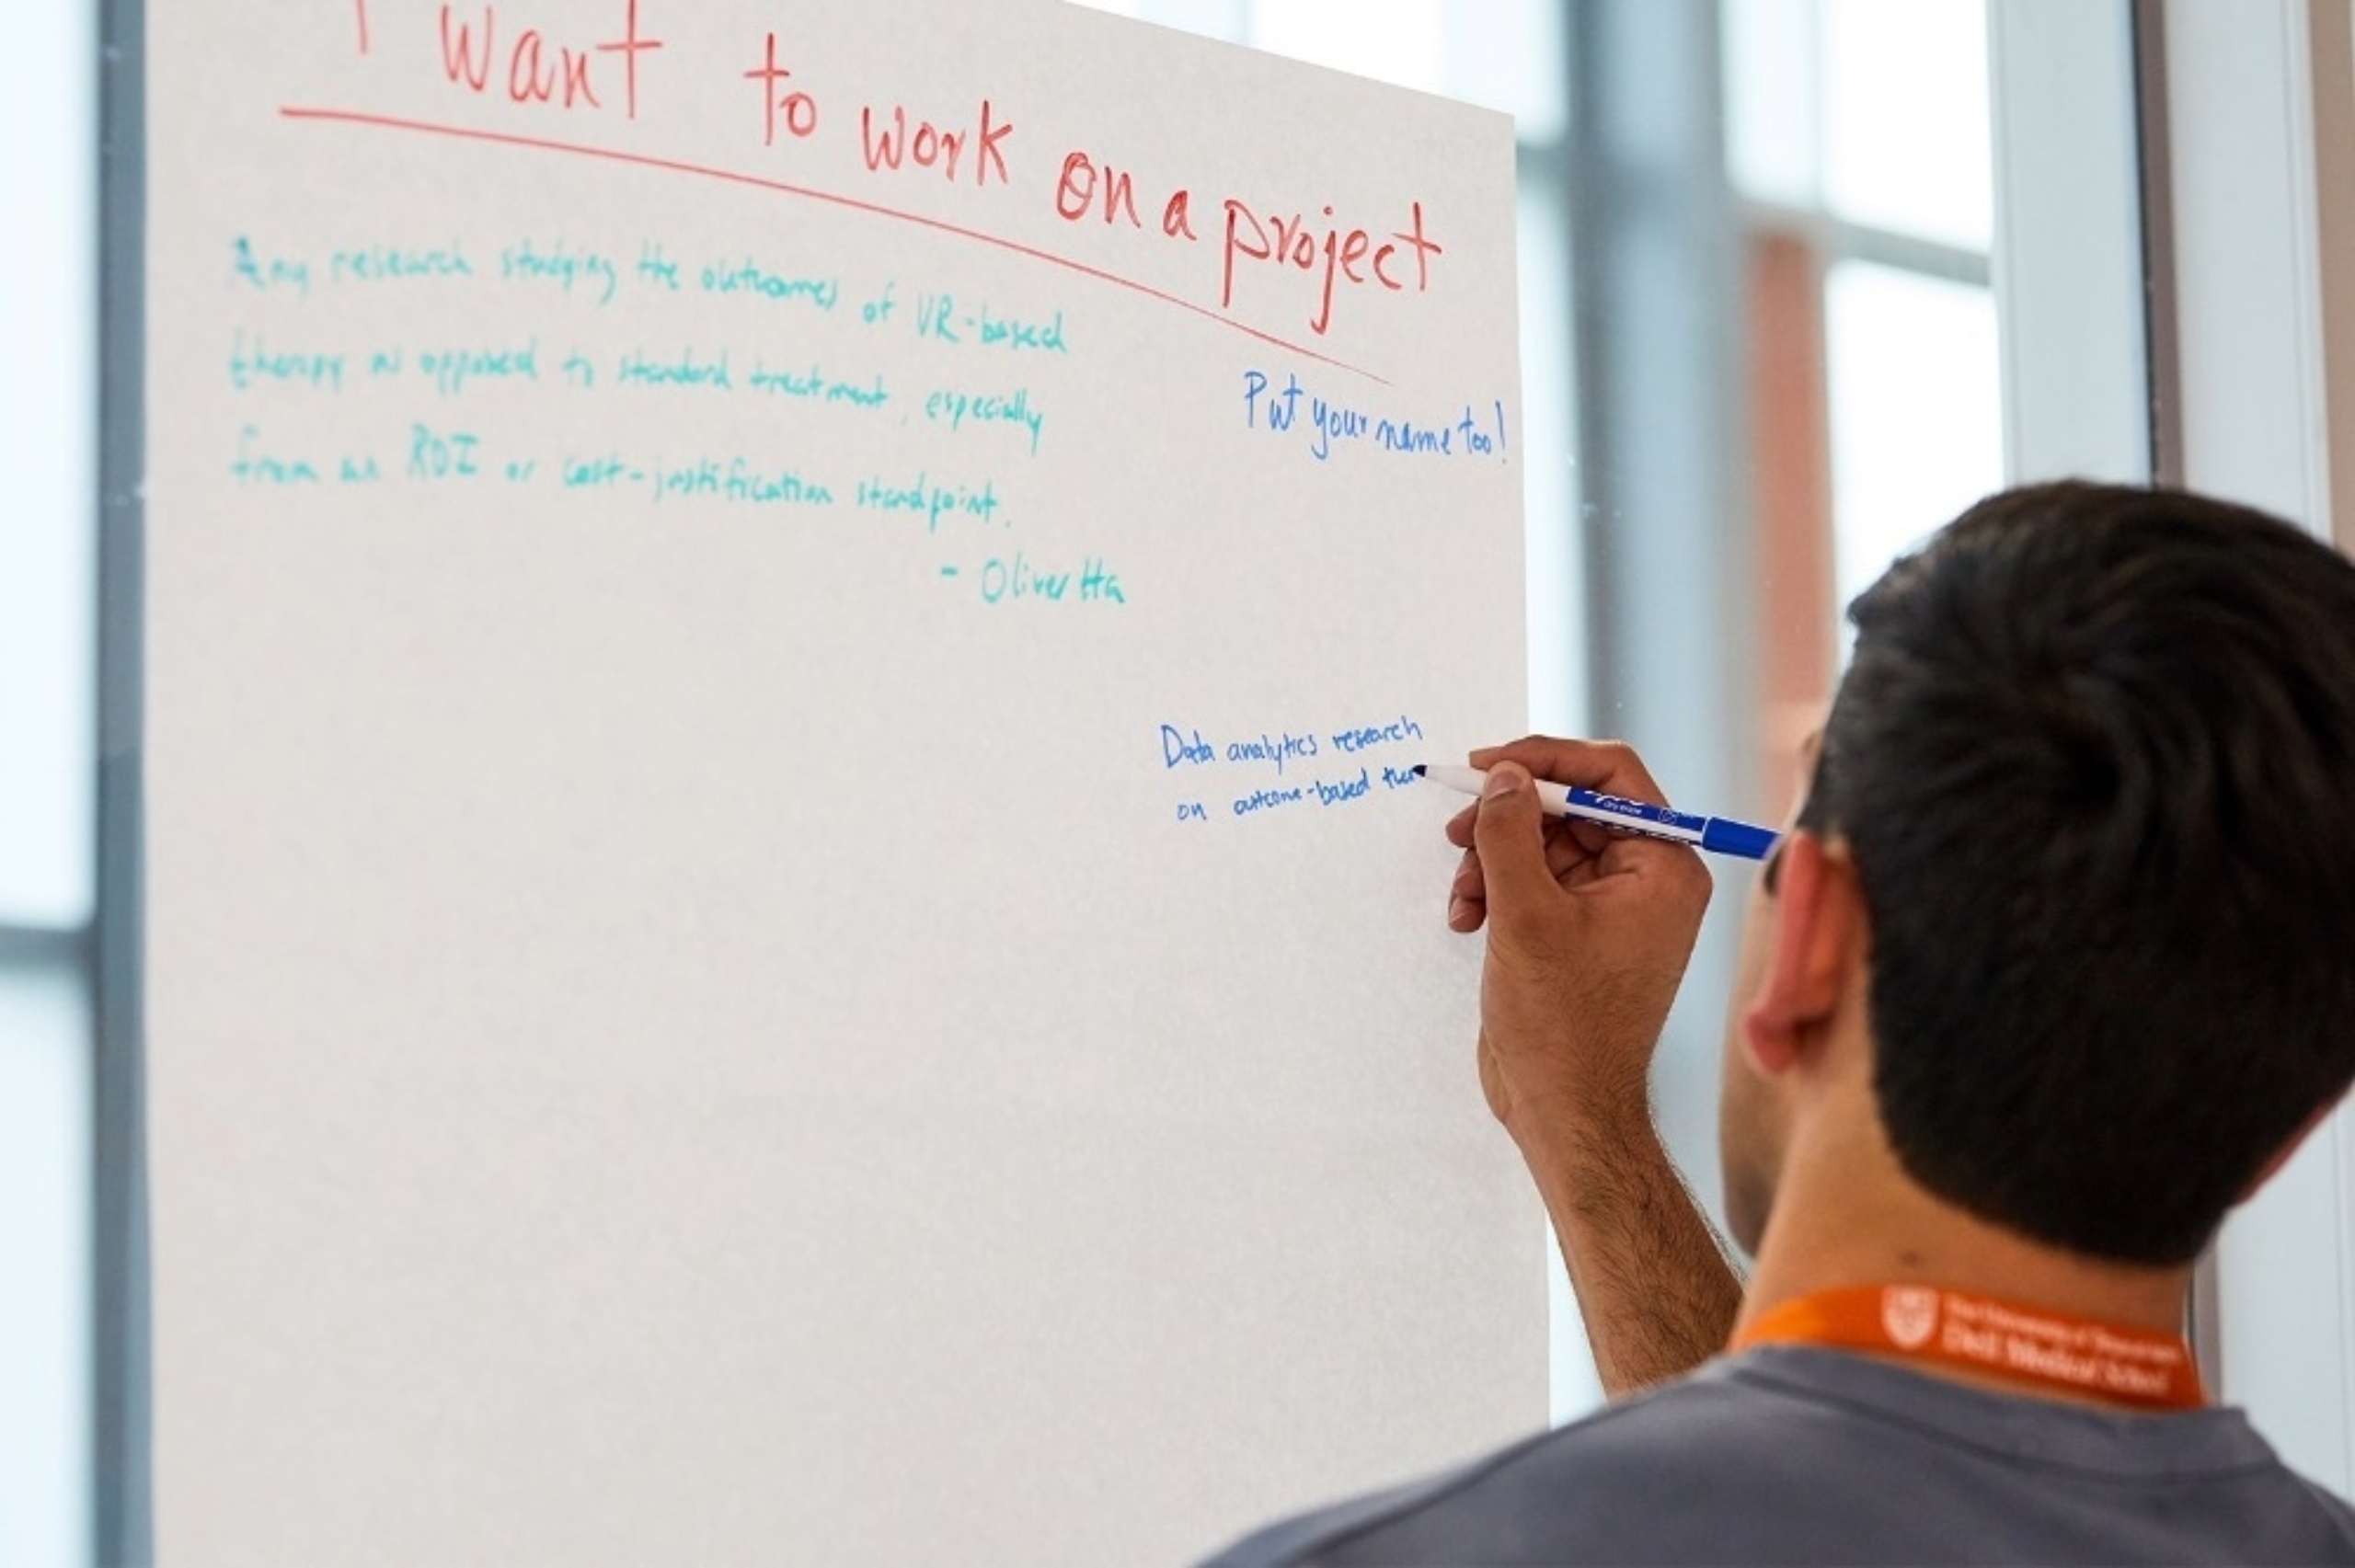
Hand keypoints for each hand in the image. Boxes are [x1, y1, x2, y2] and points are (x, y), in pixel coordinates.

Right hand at [1445, 738, 1713, 1152]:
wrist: (1563, 1108)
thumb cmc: (1563, 1025)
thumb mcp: (1526, 915)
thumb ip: (1510, 833)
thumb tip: (1503, 777)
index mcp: (1665, 868)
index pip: (1612, 775)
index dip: (1546, 758)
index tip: (1487, 765)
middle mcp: (1648, 880)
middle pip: (1571, 807)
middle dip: (1508, 820)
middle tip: (1456, 830)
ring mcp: (1613, 906)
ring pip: (1543, 843)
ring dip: (1492, 859)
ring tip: (1463, 897)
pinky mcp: (1579, 930)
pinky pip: (1535, 881)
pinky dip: (1496, 890)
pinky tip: (1468, 919)